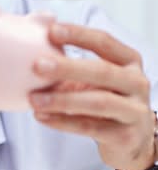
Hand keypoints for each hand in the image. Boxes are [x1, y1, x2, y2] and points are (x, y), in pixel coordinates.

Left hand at [29, 23, 154, 169]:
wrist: (130, 141)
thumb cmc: (104, 101)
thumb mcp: (92, 79)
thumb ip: (69, 62)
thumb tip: (37, 28)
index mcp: (128, 61)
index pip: (104, 42)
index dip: (79, 35)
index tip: (51, 30)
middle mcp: (137, 82)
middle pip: (102, 71)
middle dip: (67, 68)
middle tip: (37, 65)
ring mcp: (134, 110)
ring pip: (97, 102)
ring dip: (61, 100)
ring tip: (33, 99)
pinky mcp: (124, 136)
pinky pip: (90, 127)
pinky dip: (62, 122)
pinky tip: (41, 117)